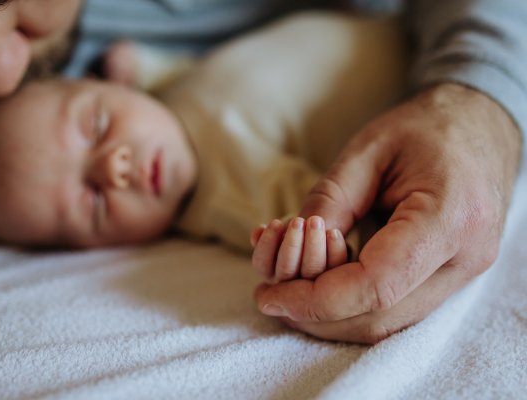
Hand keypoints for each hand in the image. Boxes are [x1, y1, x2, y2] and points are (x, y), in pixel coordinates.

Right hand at [251, 216, 346, 283]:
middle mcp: (290, 283)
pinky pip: (335, 271)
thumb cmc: (306, 222)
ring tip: (316, 220)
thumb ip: (274, 231)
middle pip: (285, 271)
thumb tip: (257, 233)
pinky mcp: (338, 282)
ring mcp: (315, 284)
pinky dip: (334, 250)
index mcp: (272, 269)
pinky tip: (333, 232)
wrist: (336, 222)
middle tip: (299, 220)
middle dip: (291, 244)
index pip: (262, 263)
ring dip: (312, 245)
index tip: (275, 223)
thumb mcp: (289, 224)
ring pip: (311, 273)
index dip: (266, 244)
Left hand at [254, 83, 521, 342]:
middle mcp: (465, 258)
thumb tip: (289, 255)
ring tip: (287, 294)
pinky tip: (320, 286)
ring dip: (331, 316)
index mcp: (448, 218)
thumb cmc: (425, 127)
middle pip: (380, 316)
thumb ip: (329, 202)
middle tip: (270, 298)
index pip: (375, 284)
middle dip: (316, 315)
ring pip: (388, 323)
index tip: (270, 295)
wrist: (479, 125)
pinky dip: (352, 305)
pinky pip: (396, 307)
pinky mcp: (451, 276)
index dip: (315, 298)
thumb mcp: (367, 150)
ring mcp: (463, 273)